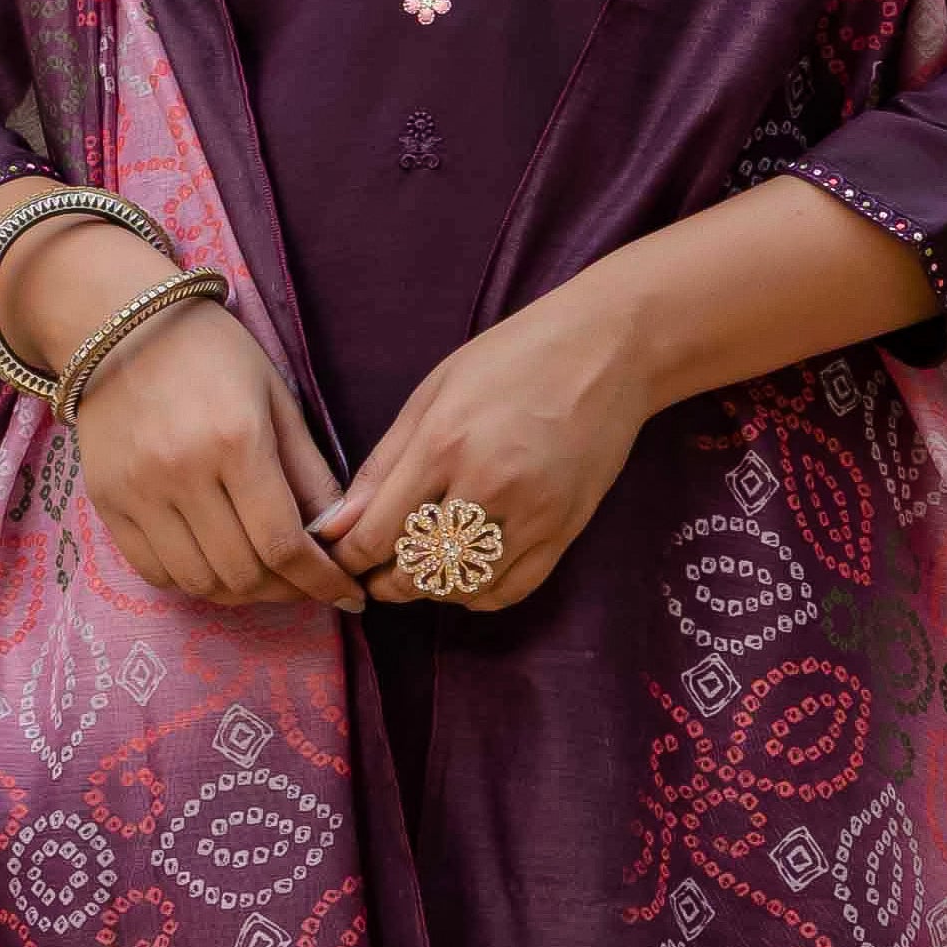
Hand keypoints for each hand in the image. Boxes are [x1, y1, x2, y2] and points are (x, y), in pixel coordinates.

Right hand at [3, 232, 359, 610]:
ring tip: (264, 575)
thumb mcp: (277, 398)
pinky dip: (192, 581)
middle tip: (308, 582)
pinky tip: (215, 562)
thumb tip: (340, 536)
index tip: (349, 595)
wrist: (118, 325)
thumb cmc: (212, 354)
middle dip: (287, 590)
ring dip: (241, 590)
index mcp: (236, 442)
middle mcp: (182, 473)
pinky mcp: (107, 502)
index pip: (284, 544)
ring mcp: (138, 491)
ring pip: (200, 581)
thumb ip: (310, 471)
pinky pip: (155, 571)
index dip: (321, 582)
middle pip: (243, 573)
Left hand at [317, 275, 649, 614]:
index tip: (340, 561)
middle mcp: (487, 484)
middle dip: (385, 583)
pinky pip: (510, 590)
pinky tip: (464, 576)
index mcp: (444, 442)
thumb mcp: (433, 393)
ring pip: (462, 587)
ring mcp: (532, 512)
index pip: (377, 534)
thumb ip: (382, 464)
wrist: (609, 351)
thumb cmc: (513, 359)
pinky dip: (477, 595)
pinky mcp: (565, 529)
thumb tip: (337, 526)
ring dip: (430, 591)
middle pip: (416, 570)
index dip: (348, 561)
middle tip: (375, 574)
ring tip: (419, 571)